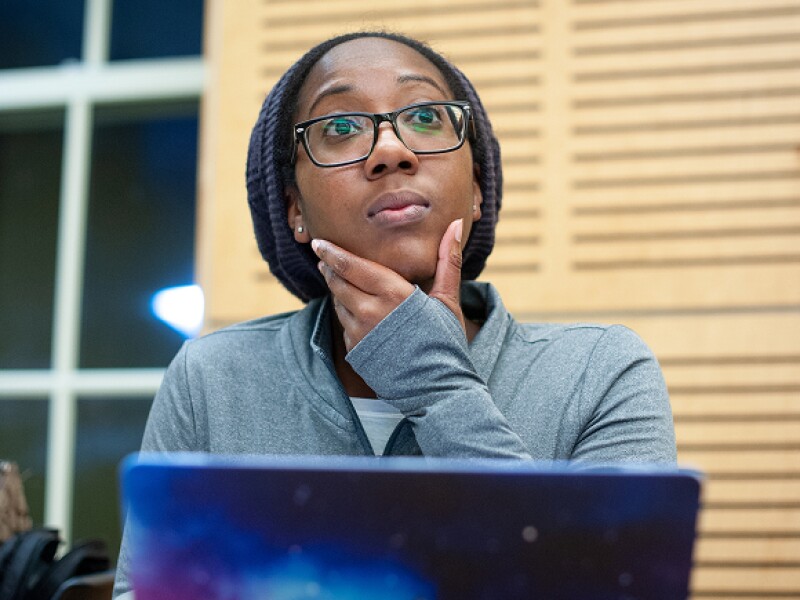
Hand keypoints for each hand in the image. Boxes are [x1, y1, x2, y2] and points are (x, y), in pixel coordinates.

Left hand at [312, 218, 464, 351]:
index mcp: (392, 293)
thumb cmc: (445, 341)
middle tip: (324, 257)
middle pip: (338, 282)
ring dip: (336, 289)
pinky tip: (352, 308)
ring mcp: (359, 333)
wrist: (437, 387)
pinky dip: (345, 312)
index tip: (320, 244)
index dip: (332, 253)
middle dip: (329, 268)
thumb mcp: (448, 300)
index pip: (351, 266)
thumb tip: (456, 224)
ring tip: (338, 279)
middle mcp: (370, 311)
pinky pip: (343, 324)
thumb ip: (447, 260)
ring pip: (338, 302)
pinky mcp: (355, 350)